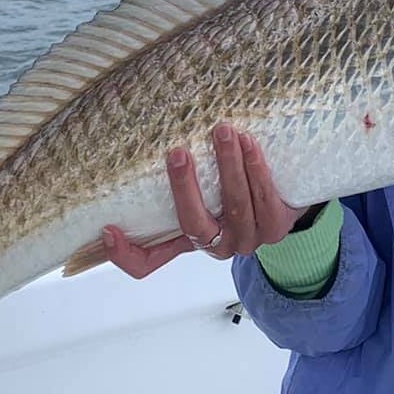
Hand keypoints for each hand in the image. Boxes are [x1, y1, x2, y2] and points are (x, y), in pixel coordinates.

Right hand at [103, 124, 302, 278]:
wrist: (284, 199)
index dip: (125, 254)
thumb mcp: (198, 193)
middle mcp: (217, 247)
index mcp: (189, 242)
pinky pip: (265, 198)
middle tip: (178, 153)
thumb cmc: (232, 193)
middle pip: (193, 225)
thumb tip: (137, 151)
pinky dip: (256, 168)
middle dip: (185, 188)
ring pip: (235, 206)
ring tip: (223, 131)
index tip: (108, 230)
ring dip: (229, 166)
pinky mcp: (277, 226)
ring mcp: (249, 240)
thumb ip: (170, 188)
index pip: (147, 262)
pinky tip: (248, 143)